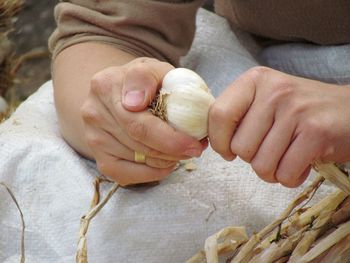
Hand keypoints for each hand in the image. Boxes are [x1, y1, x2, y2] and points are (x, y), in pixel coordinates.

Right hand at [81, 57, 204, 185]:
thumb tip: (137, 102)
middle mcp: (94, 112)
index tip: (195, 143)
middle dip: (174, 150)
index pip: (138, 119)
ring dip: (167, 160)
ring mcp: (93, 137)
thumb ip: (149, 77)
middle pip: (139, 141)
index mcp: (106, 85)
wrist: (120, 95)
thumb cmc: (145, 83)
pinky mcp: (99, 157)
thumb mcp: (153, 69)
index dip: (170, 137)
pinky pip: (127, 174)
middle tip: (196, 149)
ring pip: (137, 158)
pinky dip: (152, 173)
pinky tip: (166, 163)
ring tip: (184, 150)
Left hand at [209, 66, 349, 186]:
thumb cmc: (299, 111)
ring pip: (261, 164)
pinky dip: (290, 178)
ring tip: (287, 156)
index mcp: (255, 80)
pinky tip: (301, 163)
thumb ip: (237, 115)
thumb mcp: (264, 100)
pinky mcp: (316, 132)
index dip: (219, 142)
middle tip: (271, 149)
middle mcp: (273, 91)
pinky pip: (285, 173)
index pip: (218, 116)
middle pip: (239, 147)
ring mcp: (296, 110)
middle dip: (253, 159)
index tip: (229, 151)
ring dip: (272, 171)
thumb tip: (208, 141)